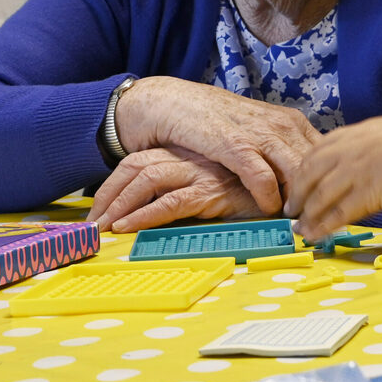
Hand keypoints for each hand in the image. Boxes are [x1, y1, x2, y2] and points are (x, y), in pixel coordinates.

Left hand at [86, 147, 264, 231]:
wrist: (291, 183)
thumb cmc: (256, 189)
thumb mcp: (220, 183)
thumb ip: (197, 185)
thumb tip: (163, 204)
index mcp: (191, 151)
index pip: (140, 160)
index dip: (114, 185)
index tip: (97, 210)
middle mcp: (193, 157)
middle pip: (136, 167)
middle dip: (107, 196)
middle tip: (89, 225)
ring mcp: (202, 172)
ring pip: (147, 181)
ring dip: (118, 206)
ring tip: (100, 230)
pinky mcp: (211, 191)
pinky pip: (170, 203)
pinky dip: (144, 216)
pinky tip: (127, 228)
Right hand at [113, 76, 320, 214]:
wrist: (169, 101)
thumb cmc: (216, 122)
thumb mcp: (258, 134)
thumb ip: (282, 154)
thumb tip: (311, 182)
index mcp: (292, 122)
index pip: (328, 157)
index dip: (332, 183)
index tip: (333, 208)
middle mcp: (282, 125)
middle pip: (319, 167)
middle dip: (321, 196)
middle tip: (320, 223)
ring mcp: (260, 133)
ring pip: (297, 172)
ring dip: (299, 201)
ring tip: (299, 223)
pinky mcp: (233, 144)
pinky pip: (262, 177)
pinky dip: (269, 197)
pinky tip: (268, 210)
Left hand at [285, 114, 381, 239]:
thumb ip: (375, 147)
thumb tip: (371, 161)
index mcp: (359, 132)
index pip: (320, 149)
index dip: (306, 167)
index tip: (299, 180)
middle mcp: (351, 149)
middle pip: (312, 171)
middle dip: (298, 191)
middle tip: (291, 207)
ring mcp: (356, 171)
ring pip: (320, 195)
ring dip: (306, 213)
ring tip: (299, 227)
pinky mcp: (366, 194)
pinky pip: (337, 213)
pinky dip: (322, 226)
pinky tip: (314, 235)